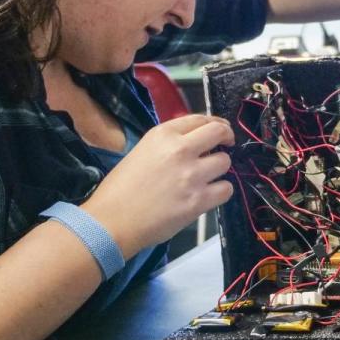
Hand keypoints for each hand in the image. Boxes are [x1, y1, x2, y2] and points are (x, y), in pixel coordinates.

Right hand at [80, 114, 234, 256]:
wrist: (112, 221)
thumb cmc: (120, 188)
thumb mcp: (142, 151)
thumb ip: (168, 144)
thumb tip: (192, 144)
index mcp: (163, 134)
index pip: (200, 118)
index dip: (215, 124)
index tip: (220, 131)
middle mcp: (180, 149)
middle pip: (219, 132)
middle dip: (226, 138)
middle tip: (226, 147)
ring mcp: (192, 175)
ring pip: (225, 162)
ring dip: (220, 169)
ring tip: (209, 177)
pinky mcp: (198, 200)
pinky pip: (226, 189)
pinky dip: (221, 191)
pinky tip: (210, 194)